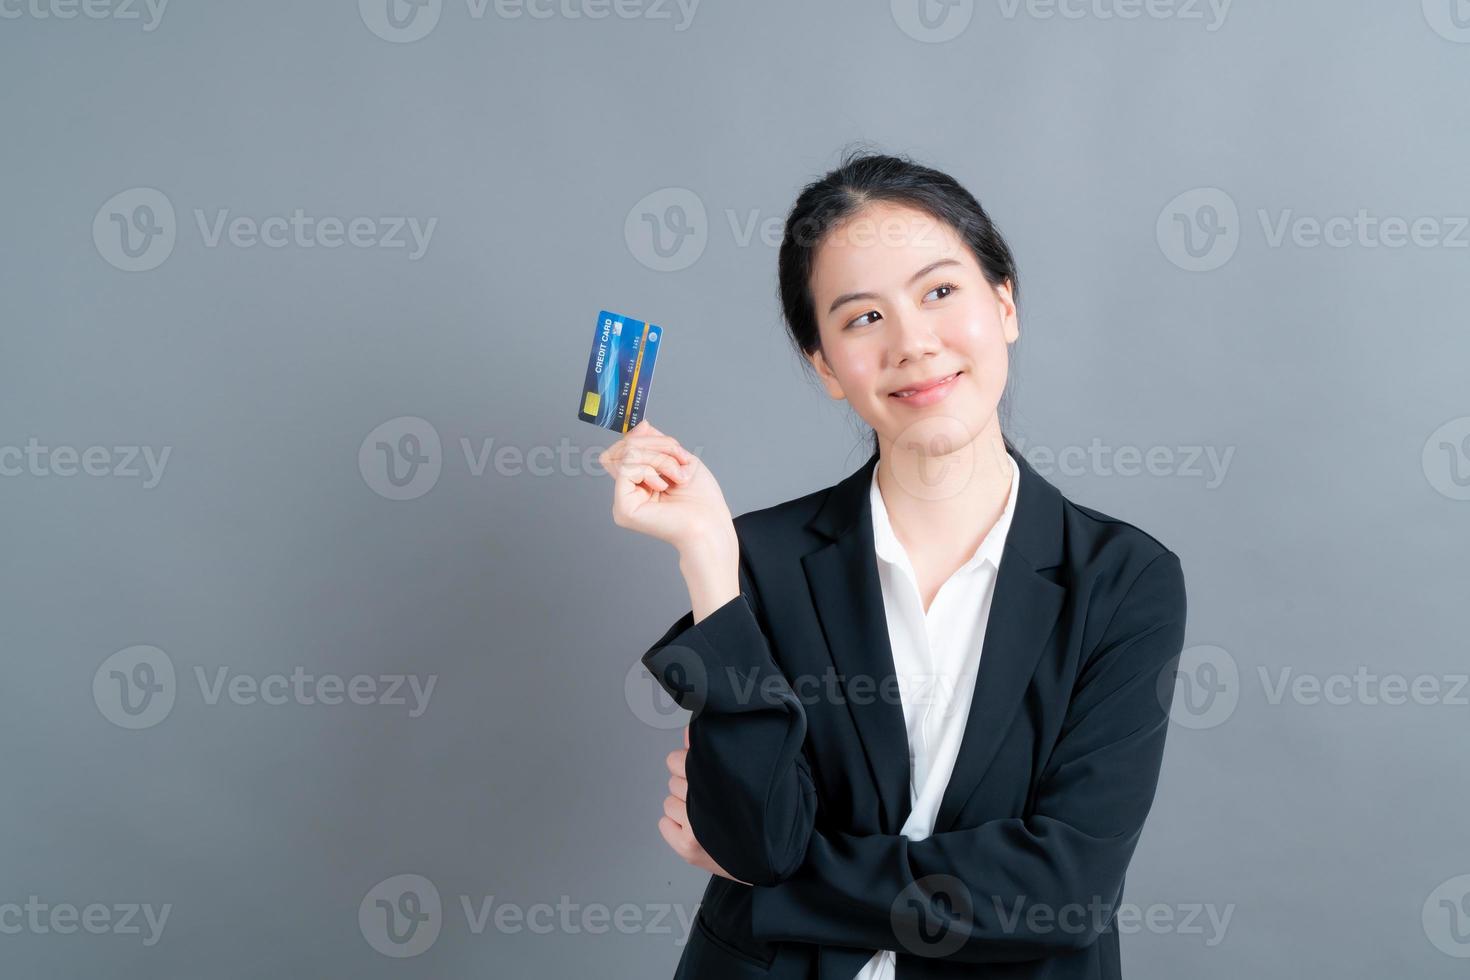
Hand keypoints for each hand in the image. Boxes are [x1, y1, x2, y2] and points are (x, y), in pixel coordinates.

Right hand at [599, 420, 733, 554]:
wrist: (710, 524)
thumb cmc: (702, 500)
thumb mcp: (678, 459)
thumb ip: (655, 443)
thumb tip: (640, 426)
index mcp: (639, 482)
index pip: (625, 449)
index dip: (641, 437)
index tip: (666, 440)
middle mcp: (628, 491)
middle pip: (624, 448)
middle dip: (656, 444)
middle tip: (680, 459)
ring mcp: (623, 501)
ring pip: (627, 454)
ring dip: (660, 458)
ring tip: (678, 475)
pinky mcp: (623, 508)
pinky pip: (627, 468)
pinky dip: (651, 468)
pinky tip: (664, 486)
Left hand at [658, 726, 747, 883]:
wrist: (768, 856)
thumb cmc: (756, 813)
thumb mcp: (739, 774)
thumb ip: (710, 752)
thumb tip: (689, 733)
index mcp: (716, 782)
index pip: (676, 760)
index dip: (688, 764)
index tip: (702, 772)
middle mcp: (703, 805)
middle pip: (673, 782)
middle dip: (688, 786)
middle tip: (710, 796)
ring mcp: (694, 829)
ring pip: (669, 803)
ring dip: (683, 807)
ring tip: (706, 814)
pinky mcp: (687, 848)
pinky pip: (664, 824)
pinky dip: (675, 825)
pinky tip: (695, 827)